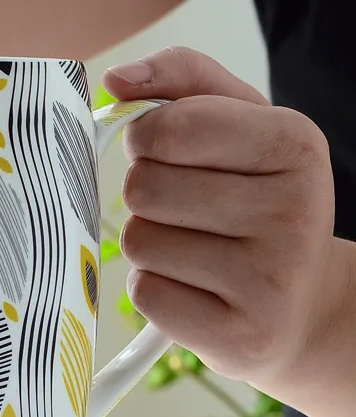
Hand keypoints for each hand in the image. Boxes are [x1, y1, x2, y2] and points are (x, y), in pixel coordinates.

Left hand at [102, 47, 346, 392]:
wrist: (301, 303)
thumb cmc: (255, 199)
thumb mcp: (237, 122)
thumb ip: (179, 79)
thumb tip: (115, 80)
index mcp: (294, 142)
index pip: (167, 127)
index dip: (146, 139)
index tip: (164, 150)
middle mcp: (294, 211)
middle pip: (143, 186)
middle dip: (149, 193)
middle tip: (189, 208)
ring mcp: (271, 280)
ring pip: (138, 240)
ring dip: (152, 243)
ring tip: (198, 250)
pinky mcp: (240, 337)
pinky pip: (145, 292)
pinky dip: (157, 288)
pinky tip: (197, 287)